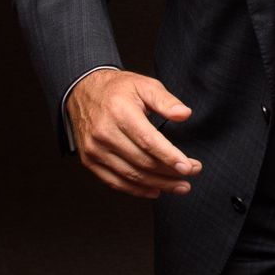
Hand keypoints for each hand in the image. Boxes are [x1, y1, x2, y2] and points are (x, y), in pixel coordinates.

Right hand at [66, 68, 198, 198]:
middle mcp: (104, 133)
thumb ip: (165, 101)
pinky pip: (115, 182)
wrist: (83, 91)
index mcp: (120, 112)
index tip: (189, 167)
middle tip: (191, 173)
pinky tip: (155, 190)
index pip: (149, 141)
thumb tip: (184, 114)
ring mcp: (94, 149)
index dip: (170, 157)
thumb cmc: (117, 89)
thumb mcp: (144, 85)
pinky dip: (137, 190)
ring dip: (158, 184)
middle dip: (170, 172)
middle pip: (142, 162)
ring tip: (180, 186)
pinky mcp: (89, 160)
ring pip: (131, 175)